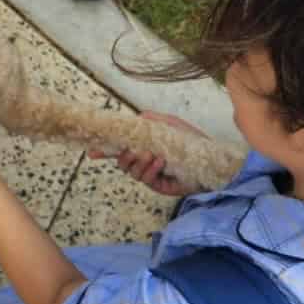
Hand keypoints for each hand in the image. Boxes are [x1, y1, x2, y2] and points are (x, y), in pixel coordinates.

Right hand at [88, 111, 206, 196]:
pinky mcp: (158, 185)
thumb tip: (136, 118)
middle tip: (135, 150)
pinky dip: (150, 169)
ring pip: (131, 171)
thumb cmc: (191, 141)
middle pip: (121, 162)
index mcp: (143, 146)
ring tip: (151, 155)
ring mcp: (150, 174)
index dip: (104, 150)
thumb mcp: (170, 124)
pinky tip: (160, 162)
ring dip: (138, 162)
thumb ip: (152, 120)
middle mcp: (143, 161)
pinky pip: (145, 179)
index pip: (119, 148)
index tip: (92, 151)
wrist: (211, 159)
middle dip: (123, 156)